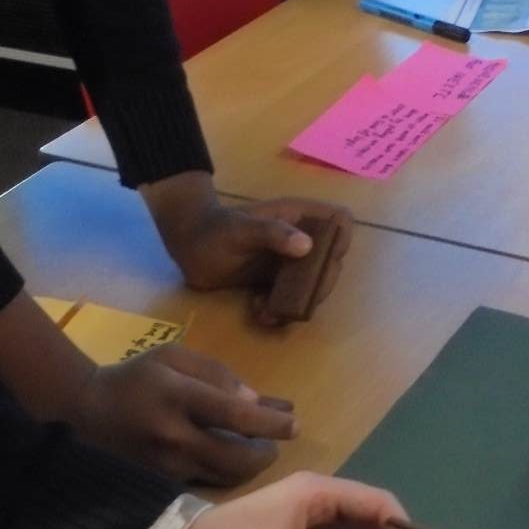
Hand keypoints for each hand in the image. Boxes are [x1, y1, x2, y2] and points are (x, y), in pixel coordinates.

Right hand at [67, 346, 296, 485]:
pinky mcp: (162, 485)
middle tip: (274, 443)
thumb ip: (217, 375)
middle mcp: (173, 437)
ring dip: (250, 467)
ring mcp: (166, 467)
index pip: (236, 415)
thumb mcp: (174, 357)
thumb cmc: (136, 377)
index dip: (271, 423)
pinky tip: (232, 459)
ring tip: (257, 450)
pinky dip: (227, 473)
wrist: (85, 411)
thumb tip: (256, 403)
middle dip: (266, 454)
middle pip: (237, 458)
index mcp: (177, 397)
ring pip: (226, 477)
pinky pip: (208, 483)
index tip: (295, 423)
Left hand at [142, 173, 352, 323]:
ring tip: (270, 312)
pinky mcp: (274, 280)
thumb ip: (272, 233)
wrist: (187, 245)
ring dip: (298, 304)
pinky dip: (280, 310)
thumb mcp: (240, 229)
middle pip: (330, 261)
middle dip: (317, 286)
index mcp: (297, 216)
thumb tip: (307, 246)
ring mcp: (287, 261)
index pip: (339, 220)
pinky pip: (290, 298)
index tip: (325, 260)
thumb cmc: (213, 229)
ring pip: (312, 284)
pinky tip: (259, 311)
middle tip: (297, 300)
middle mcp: (299, 238)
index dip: (341, 239)